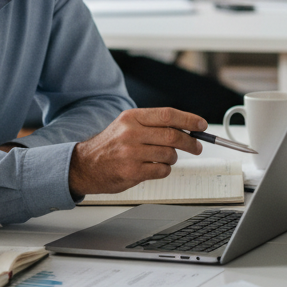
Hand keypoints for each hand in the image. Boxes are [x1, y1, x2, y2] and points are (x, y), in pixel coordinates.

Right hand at [68, 107, 204, 196]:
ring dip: (172, 158)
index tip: (201, 125)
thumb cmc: (110, 145)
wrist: (85, 165)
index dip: (189, 120)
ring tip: (163, 158)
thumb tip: (185, 127)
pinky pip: (162, 171)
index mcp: (132, 117)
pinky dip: (163, 170)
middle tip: (196, 146)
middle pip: (173, 136)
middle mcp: (131, 133)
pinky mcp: (132, 171)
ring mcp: (131, 153)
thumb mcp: (127, 125)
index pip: (168, 115)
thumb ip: (153, 124)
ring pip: (170, 155)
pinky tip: (153, 167)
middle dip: (190, 142)